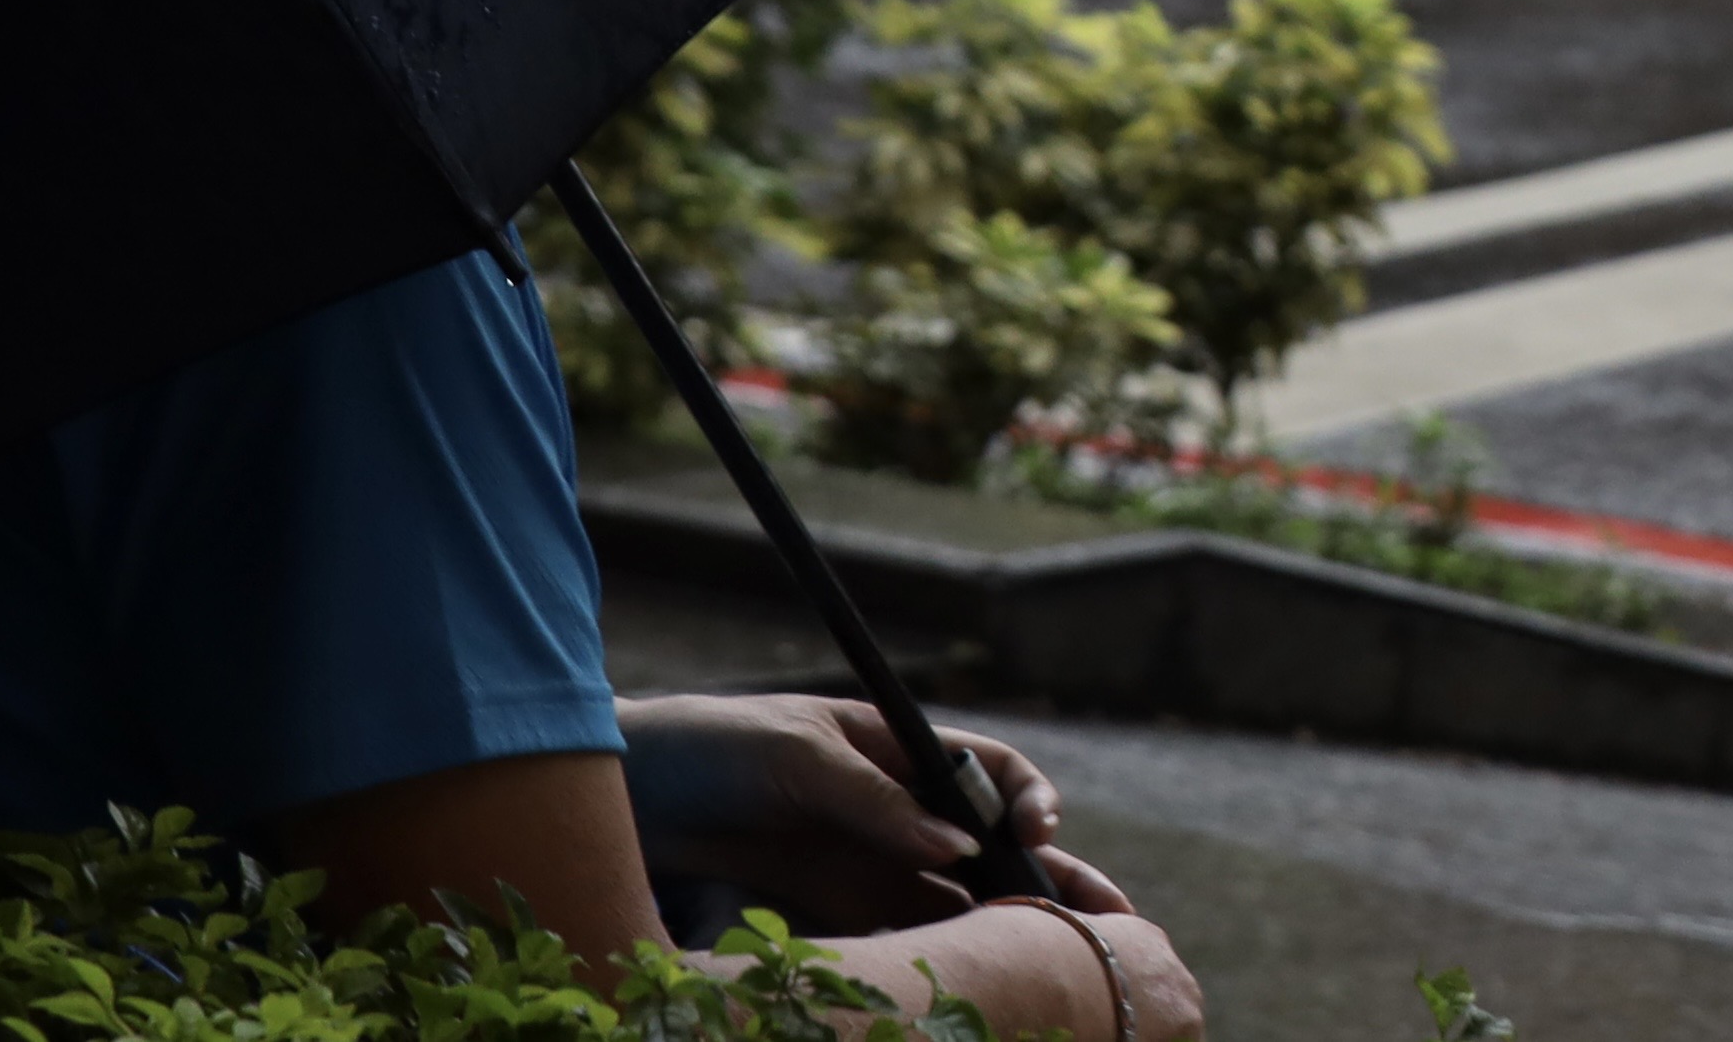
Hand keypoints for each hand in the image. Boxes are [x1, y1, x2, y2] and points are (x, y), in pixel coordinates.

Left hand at [618, 695, 1132, 931]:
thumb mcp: (794, 755)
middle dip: (1056, 883)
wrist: (617, 798)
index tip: (1031, 832)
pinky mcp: (830, 921)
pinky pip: (902, 946)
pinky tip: (976, 986)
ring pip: (959, 906)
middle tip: (1115, 926)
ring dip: (1012, 935)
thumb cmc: (707, 747)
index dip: (1024, 800)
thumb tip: (958, 846)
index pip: (988, 770)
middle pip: (991, 849)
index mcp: (894, 749)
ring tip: (1066, 971)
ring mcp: (865, 869)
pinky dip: (945, 964)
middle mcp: (892, 812)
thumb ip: (875, 800)